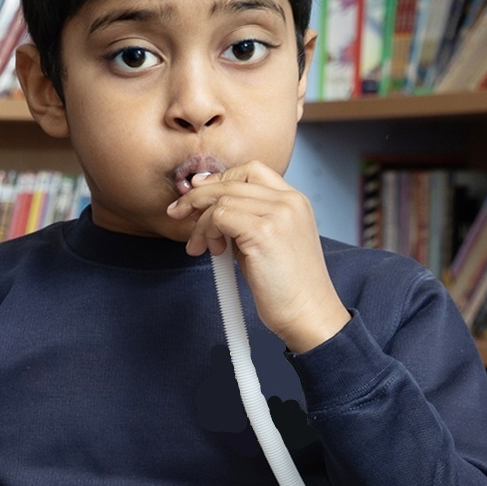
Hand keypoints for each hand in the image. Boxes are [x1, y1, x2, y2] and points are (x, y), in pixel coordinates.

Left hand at [163, 161, 349, 352]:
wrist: (308, 314)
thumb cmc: (286, 286)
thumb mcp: (267, 242)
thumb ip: (244, 220)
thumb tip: (206, 207)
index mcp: (294, 201)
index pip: (250, 171)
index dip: (219, 180)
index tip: (197, 195)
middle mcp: (290, 202)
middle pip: (231, 181)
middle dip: (197, 196)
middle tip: (178, 213)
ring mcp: (279, 214)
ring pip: (221, 198)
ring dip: (201, 222)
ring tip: (202, 247)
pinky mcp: (265, 232)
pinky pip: (220, 216)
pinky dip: (207, 231)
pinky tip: (213, 252)